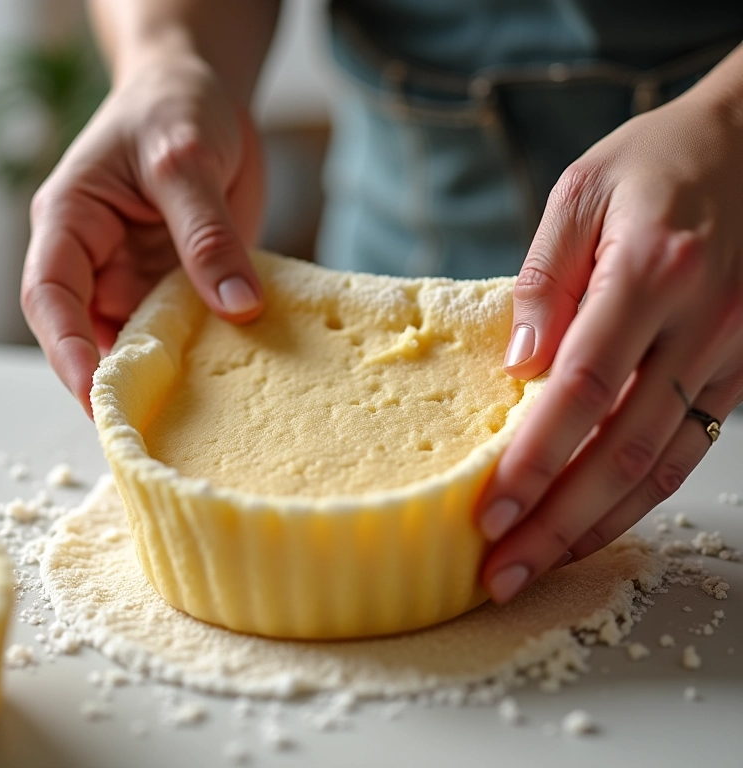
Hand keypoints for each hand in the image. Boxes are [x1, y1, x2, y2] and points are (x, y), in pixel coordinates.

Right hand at [21, 51, 264, 415]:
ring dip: (166, 374)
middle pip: (94, 333)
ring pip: (144, 340)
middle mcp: (100, 260)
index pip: (51, 296)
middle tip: (153, 429)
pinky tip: (234, 377)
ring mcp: (142, 276)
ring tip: (199, 415)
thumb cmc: (175, 107)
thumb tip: (236, 305)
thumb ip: (207, 233)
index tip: (93, 394)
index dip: (66, 349)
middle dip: (118, 381)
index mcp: (72, 222)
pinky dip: (206, 353)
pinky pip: (189, 328)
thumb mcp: (186, 160)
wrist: (205, 95)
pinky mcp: (183, 283)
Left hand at [478, 79, 742, 601]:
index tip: (490, 511)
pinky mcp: (742, 368)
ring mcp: (730, 352)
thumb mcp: (584, 191)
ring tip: (541, 566)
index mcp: (651, 271)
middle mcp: (699, 322)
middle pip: (621, 450)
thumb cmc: (660, 160)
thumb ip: (544, 278)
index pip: (581, 390)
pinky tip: (597, 523)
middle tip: (504, 573)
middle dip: (558, 523)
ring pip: (662, 465)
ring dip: (598, 526)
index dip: (534, 459)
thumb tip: (518, 364)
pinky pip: (688, 447)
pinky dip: (640, 496)